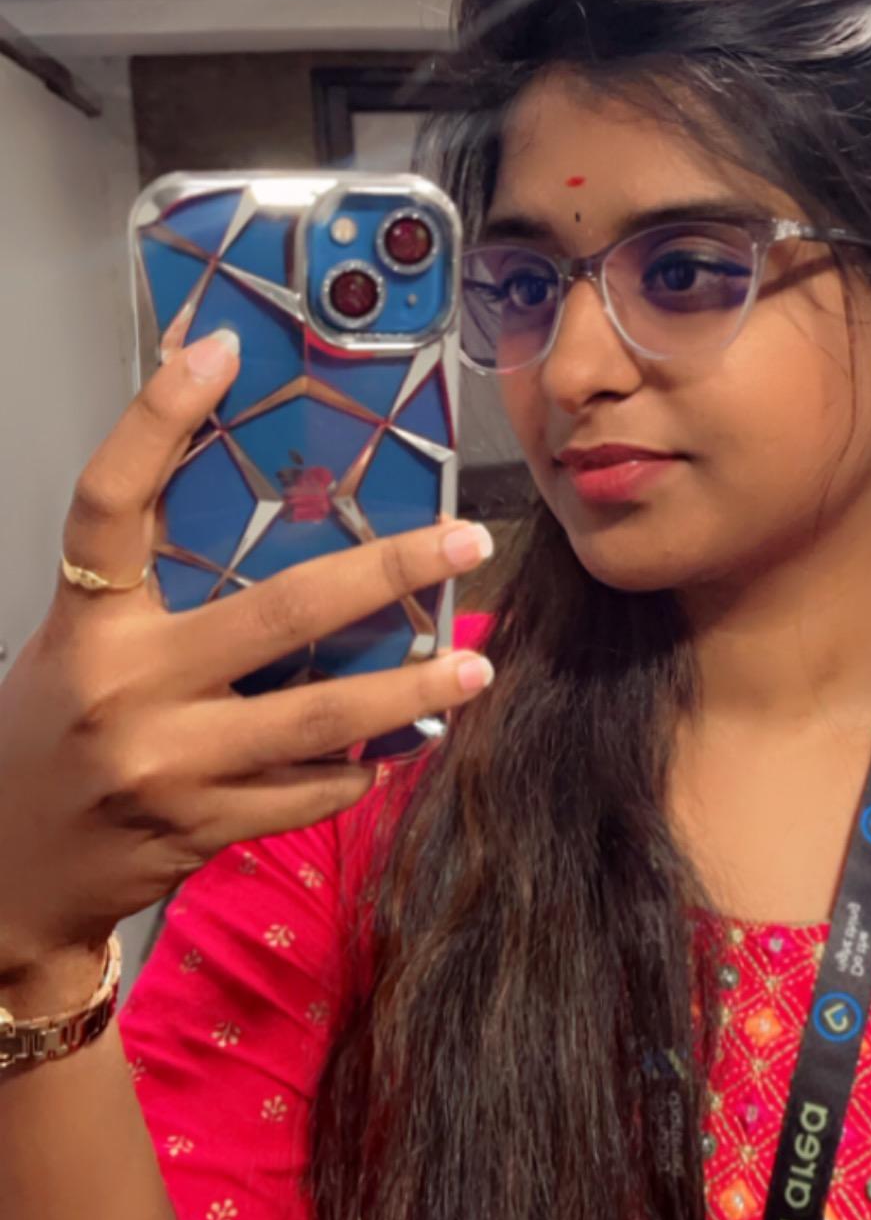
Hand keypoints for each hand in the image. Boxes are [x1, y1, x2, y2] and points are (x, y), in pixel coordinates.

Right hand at [0, 325, 492, 967]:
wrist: (10, 868)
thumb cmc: (58, 728)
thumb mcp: (84, 636)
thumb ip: (148, 566)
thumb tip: (222, 454)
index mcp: (88, 620)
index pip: (111, 500)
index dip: (157, 418)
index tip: (221, 350)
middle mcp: (126, 686)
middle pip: (279, 612)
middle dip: (390, 572)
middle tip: (468, 540)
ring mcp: (169, 766)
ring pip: (320, 718)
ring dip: (411, 690)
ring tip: (475, 665)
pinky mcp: (203, 828)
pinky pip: (308, 790)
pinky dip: (359, 767)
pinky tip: (399, 745)